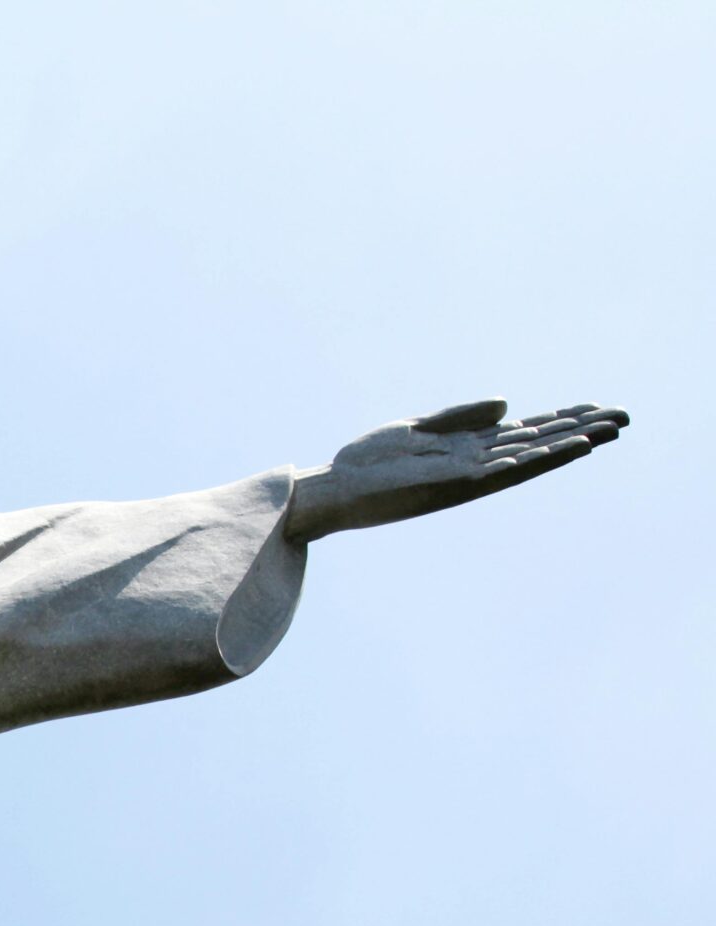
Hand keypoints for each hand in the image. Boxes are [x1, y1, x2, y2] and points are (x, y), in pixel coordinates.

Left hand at [284, 398, 628, 542]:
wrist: (334, 490)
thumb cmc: (368, 463)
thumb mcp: (416, 427)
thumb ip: (459, 416)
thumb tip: (506, 403)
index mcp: (467, 447)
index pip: (526, 432)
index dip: (562, 420)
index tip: (599, 408)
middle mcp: (475, 463)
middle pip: (538, 443)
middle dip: (579, 430)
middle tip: (624, 418)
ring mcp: (467, 475)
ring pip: (529, 459)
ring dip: (566, 446)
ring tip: (605, 432)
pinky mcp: (452, 485)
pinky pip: (500, 473)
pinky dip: (530, 461)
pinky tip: (556, 450)